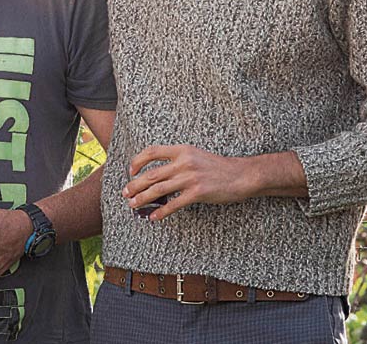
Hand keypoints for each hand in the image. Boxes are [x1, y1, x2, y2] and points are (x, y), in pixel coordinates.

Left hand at [123, 145, 257, 220]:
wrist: (241, 175)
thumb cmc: (218, 167)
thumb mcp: (196, 156)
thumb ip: (178, 161)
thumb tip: (159, 174)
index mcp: (182, 150)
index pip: (152, 152)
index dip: (138, 161)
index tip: (130, 171)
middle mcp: (184, 162)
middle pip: (151, 174)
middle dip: (135, 185)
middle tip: (125, 193)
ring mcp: (190, 177)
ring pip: (158, 189)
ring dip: (142, 198)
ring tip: (133, 205)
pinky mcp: (197, 193)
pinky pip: (174, 204)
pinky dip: (161, 211)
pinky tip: (153, 217)